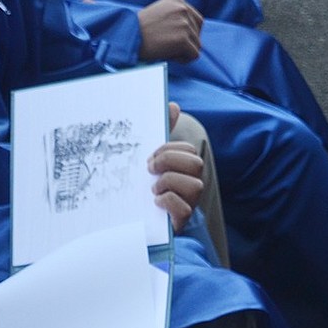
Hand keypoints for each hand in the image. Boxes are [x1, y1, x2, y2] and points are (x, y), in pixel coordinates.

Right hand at [137, 0, 202, 62]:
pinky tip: (168, 56)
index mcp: (178, 1)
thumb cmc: (137, 31)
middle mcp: (183, 9)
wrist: (125, 38)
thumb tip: (192, 34)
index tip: (170, 40)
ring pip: (197, 45)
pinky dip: (183, 60)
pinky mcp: (183, 38)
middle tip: (166, 47)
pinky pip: (194, 55)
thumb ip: (175, 18)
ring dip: (182, 52)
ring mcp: (184, 23)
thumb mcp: (158, 15)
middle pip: (198, 33)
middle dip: (185, 43)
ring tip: (164, 51)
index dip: (186, 34)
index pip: (196, 20)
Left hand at [149, 104, 203, 230]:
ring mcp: (188, 203)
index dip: (168, 150)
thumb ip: (161, 136)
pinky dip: (168, 202)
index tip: (149, 158)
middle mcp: (190, 184)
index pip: (188, 150)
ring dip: (168, 183)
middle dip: (168, 161)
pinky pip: (185, 209)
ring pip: (194, 185)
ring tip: (153, 189)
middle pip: (195, 164)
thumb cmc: (144, 188)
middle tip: (149, 170)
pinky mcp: (182, 221)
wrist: (132, 222)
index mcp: (183, 169)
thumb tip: (173, 105)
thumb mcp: (149, 161)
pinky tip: (156, 203)